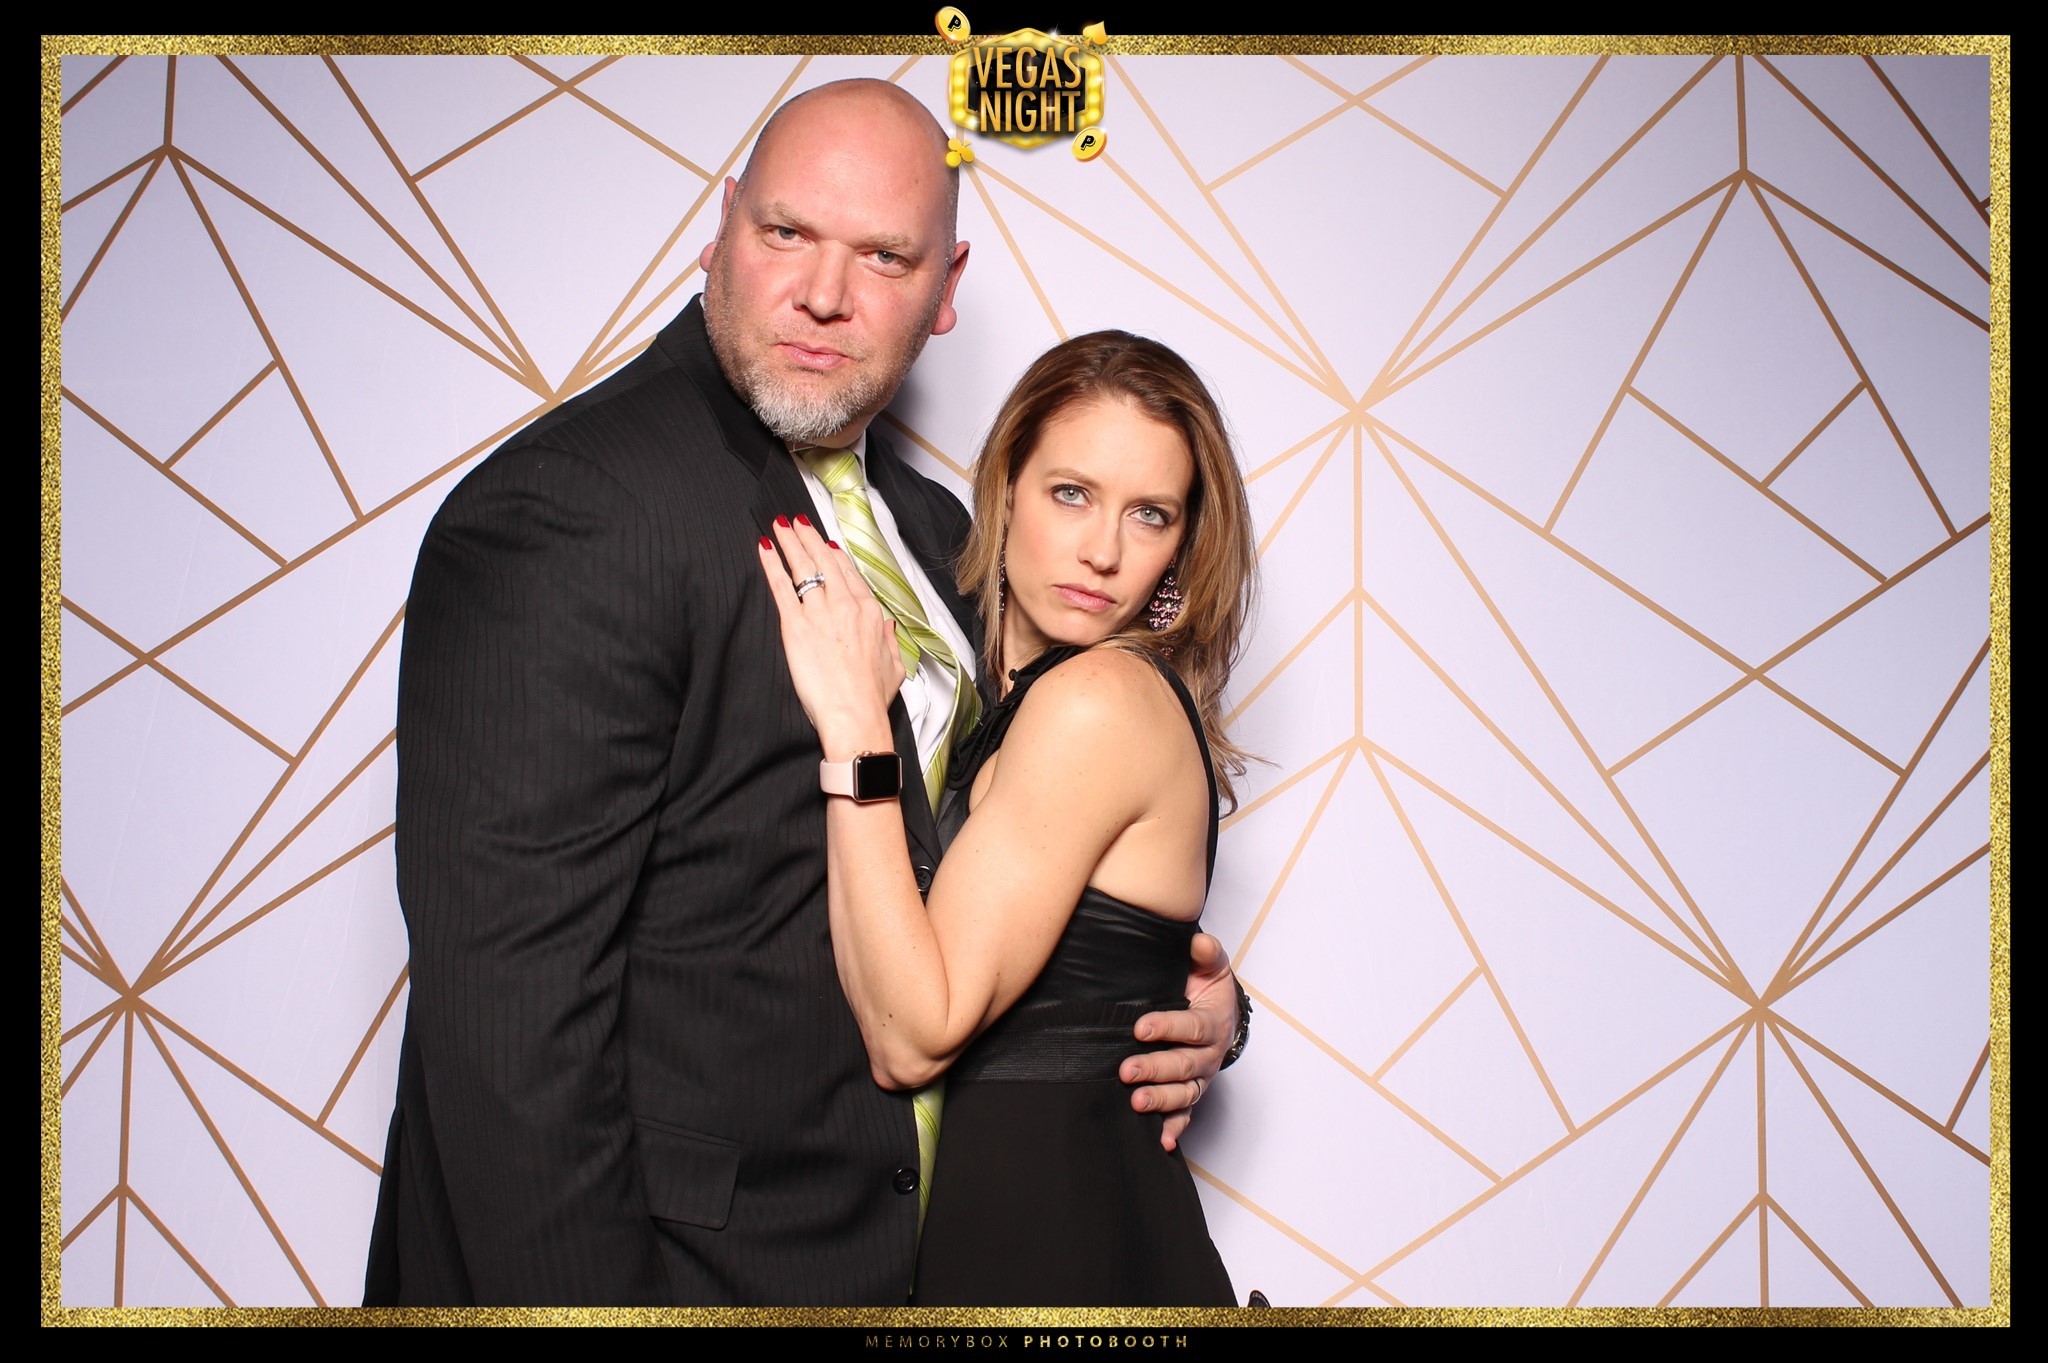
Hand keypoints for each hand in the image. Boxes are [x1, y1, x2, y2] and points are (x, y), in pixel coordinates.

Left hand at [757, 516, 904, 754]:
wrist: (854, 713)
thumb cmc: (872, 697)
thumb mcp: (894, 666)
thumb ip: (890, 641)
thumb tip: (888, 626)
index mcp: (869, 613)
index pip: (849, 574)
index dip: (834, 555)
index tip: (825, 544)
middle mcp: (845, 605)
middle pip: (824, 562)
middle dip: (808, 538)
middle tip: (796, 522)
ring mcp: (820, 612)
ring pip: (803, 567)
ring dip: (789, 542)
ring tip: (779, 526)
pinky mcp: (795, 625)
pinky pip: (781, 586)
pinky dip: (771, 565)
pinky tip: (764, 549)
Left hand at [1121, 932, 1238, 1150]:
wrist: (1220, 1014)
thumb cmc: (1208, 988)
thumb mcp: (1211, 967)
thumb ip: (1206, 953)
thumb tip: (1198, 941)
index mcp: (1213, 1023)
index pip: (1191, 1027)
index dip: (1167, 1027)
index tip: (1140, 1028)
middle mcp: (1208, 1055)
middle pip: (1183, 1066)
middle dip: (1155, 1069)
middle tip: (1127, 1071)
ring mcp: (1199, 1078)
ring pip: (1183, 1094)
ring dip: (1161, 1101)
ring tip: (1136, 1103)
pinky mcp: (1190, 1093)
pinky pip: (1185, 1114)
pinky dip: (1175, 1129)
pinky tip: (1161, 1141)